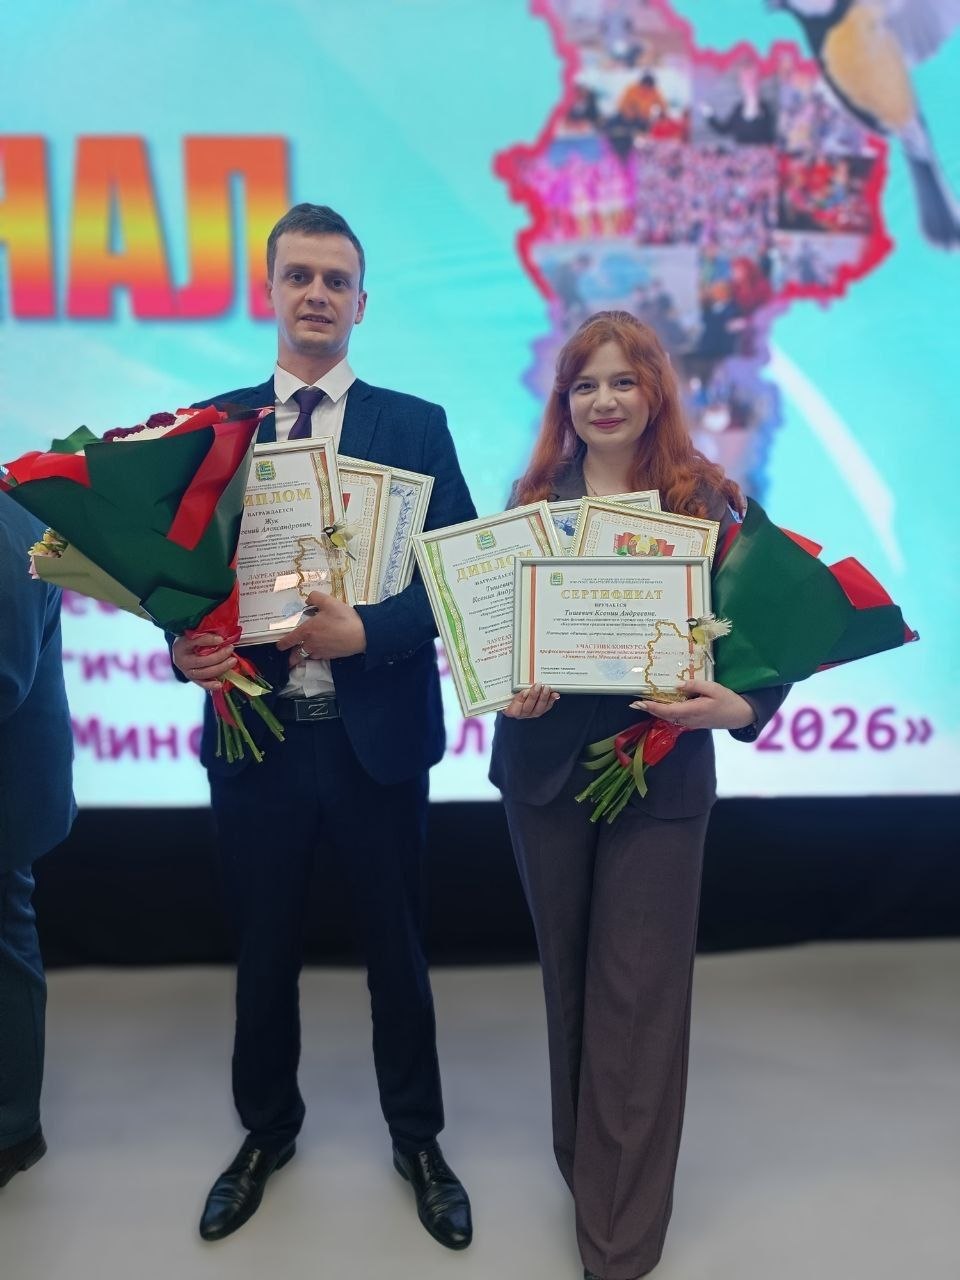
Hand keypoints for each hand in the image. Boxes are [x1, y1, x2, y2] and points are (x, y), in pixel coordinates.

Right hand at [172, 633, 235, 689]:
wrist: (181, 651)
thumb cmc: (190, 640)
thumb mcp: (194, 633)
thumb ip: (205, 633)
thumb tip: (221, 634)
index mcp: (180, 646)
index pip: (194, 642)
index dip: (208, 640)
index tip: (221, 639)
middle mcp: (181, 660)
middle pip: (201, 660)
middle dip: (219, 655)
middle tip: (230, 649)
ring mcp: (186, 671)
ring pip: (204, 673)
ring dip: (220, 668)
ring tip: (232, 661)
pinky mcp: (192, 679)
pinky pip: (202, 684)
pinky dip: (211, 685)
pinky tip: (220, 684)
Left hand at [275, 591, 366, 663]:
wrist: (362, 634)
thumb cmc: (344, 618)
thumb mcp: (328, 601)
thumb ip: (315, 598)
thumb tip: (308, 600)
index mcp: (307, 631)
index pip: (290, 639)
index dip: (282, 643)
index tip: (279, 646)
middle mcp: (312, 644)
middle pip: (297, 655)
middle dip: (291, 658)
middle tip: (289, 659)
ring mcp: (322, 651)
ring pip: (308, 657)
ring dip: (305, 656)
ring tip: (304, 654)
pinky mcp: (332, 656)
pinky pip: (320, 657)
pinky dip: (317, 655)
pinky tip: (321, 650)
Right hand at [502, 683, 558, 718]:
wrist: (513, 698)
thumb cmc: (507, 693)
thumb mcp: (504, 690)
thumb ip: (507, 685)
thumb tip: (504, 669)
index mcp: (510, 710)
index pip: (514, 709)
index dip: (520, 700)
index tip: (524, 691)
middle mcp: (521, 714)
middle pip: (528, 708)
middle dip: (534, 696)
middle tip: (538, 685)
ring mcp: (531, 714)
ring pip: (539, 709)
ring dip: (544, 698)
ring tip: (547, 688)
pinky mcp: (539, 710)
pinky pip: (546, 707)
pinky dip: (551, 700)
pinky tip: (555, 694)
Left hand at [631, 679, 754, 730]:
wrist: (741, 716)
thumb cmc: (728, 700)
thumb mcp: (713, 688)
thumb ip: (695, 685)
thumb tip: (677, 685)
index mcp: (693, 710)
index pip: (668, 710)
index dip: (652, 707)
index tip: (640, 703)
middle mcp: (689, 719)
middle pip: (665, 715)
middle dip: (650, 709)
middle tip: (635, 703)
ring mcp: (691, 722)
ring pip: (669, 717)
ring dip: (656, 711)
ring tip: (643, 703)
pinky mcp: (694, 722)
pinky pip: (675, 717)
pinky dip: (665, 712)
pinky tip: (660, 705)